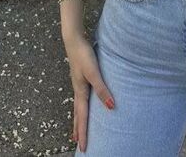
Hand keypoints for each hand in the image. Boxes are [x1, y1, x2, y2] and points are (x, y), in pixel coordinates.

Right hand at [63, 34, 114, 152]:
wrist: (74, 40)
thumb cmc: (83, 56)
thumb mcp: (94, 72)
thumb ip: (102, 89)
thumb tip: (111, 107)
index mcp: (80, 92)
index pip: (82, 117)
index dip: (83, 132)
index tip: (83, 147)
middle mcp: (78, 91)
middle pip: (78, 115)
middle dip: (79, 130)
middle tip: (79, 144)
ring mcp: (78, 84)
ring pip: (78, 107)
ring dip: (78, 120)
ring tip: (78, 131)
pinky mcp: (80, 78)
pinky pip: (80, 99)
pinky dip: (80, 108)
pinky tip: (84, 105)